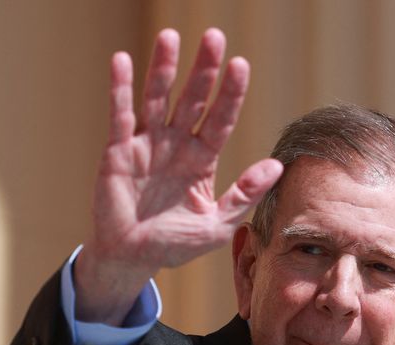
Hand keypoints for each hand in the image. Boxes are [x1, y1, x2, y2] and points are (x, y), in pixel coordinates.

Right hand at [75, 28, 281, 323]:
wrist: (132, 258)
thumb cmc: (175, 243)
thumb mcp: (217, 224)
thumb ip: (244, 195)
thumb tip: (277, 166)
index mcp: (202, 159)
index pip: (221, 119)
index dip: (231, 93)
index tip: (241, 65)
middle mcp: (176, 144)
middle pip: (193, 99)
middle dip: (203, 69)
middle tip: (214, 37)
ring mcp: (147, 144)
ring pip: (157, 99)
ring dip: (163, 68)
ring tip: (171, 37)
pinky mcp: (117, 151)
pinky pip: (120, 116)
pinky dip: (120, 89)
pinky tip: (122, 62)